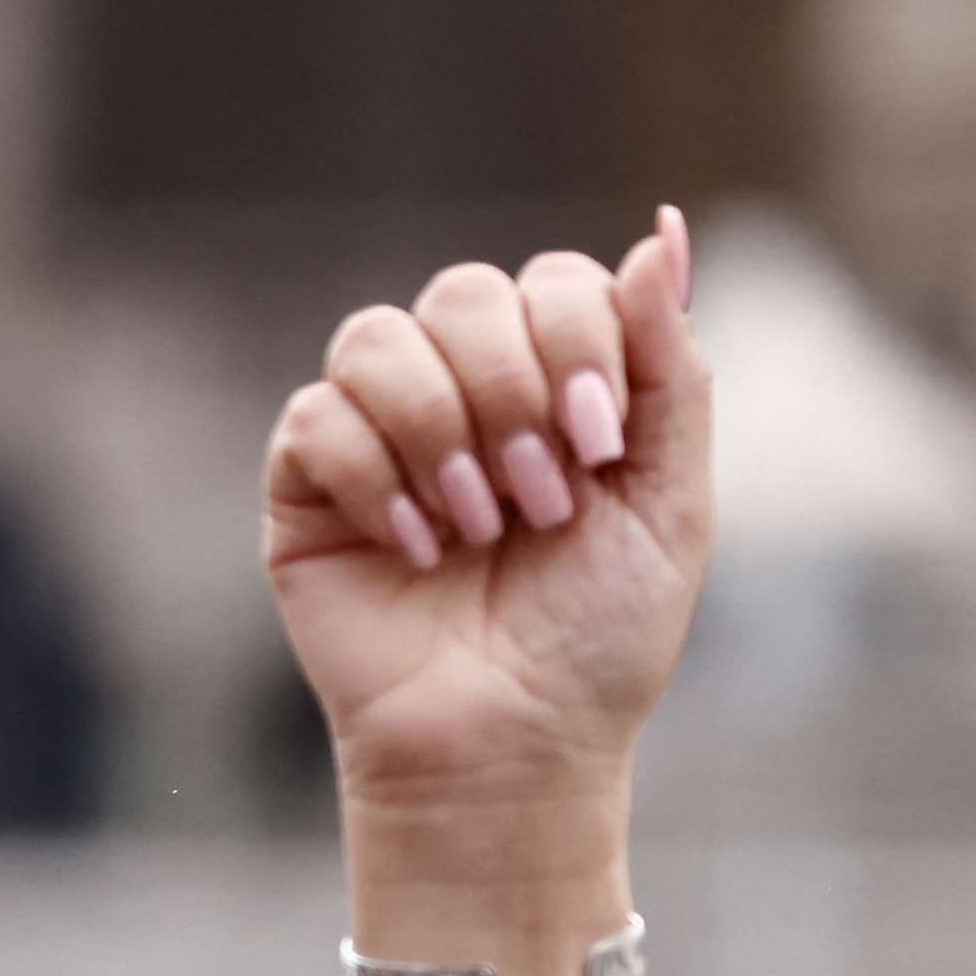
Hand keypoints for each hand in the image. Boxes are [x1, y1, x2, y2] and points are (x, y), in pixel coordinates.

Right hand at [266, 212, 707, 836]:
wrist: (511, 745)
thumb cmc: (595, 637)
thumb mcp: (671, 495)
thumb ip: (669, 364)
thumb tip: (660, 230)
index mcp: (551, 383)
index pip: (552, 282)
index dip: (577, 343)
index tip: (601, 445)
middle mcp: (460, 394)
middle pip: (462, 294)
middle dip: (510, 391)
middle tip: (538, 501)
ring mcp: (376, 439)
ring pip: (375, 339)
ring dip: (438, 428)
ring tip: (475, 524)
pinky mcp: (303, 494)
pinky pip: (313, 421)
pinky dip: (372, 478)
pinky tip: (414, 547)